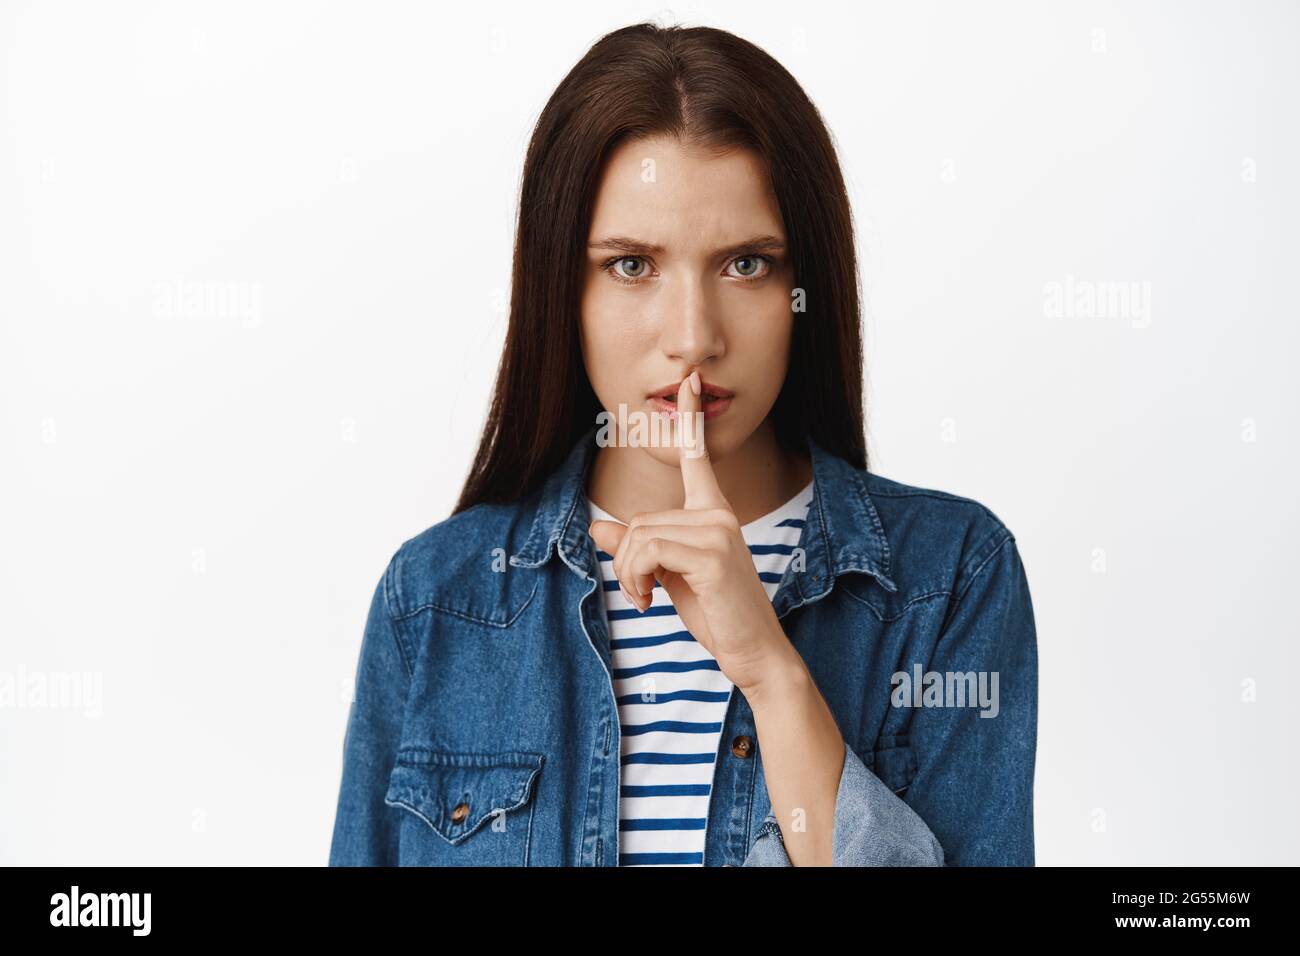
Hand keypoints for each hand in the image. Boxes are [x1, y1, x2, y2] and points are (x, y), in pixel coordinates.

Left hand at [588, 370, 799, 696]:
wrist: (753, 650)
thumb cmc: (716, 612)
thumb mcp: (669, 575)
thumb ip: (637, 547)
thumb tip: (598, 526)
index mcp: (713, 512)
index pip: (698, 457)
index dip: (690, 417)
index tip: (689, 381)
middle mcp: (717, 514)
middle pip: (640, 519)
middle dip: (626, 560)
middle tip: (640, 592)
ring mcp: (717, 531)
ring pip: (639, 536)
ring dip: (628, 574)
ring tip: (646, 598)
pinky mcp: (711, 554)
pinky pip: (647, 551)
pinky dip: (635, 578)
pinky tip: (650, 600)